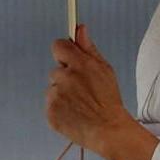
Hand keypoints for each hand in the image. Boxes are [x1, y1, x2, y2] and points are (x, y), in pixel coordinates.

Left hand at [45, 24, 136, 155]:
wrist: (109, 131)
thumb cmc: (109, 101)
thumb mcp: (105, 70)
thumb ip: (89, 48)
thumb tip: (80, 28)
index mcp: (79, 64)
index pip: (59, 46)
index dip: (65, 52)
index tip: (71, 60)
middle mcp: (65, 78)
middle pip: (56, 70)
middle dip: (67, 77)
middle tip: (84, 91)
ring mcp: (55, 96)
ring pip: (53, 88)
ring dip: (63, 94)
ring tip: (80, 105)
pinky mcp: (50, 112)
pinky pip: (51, 104)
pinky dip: (60, 108)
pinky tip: (75, 114)